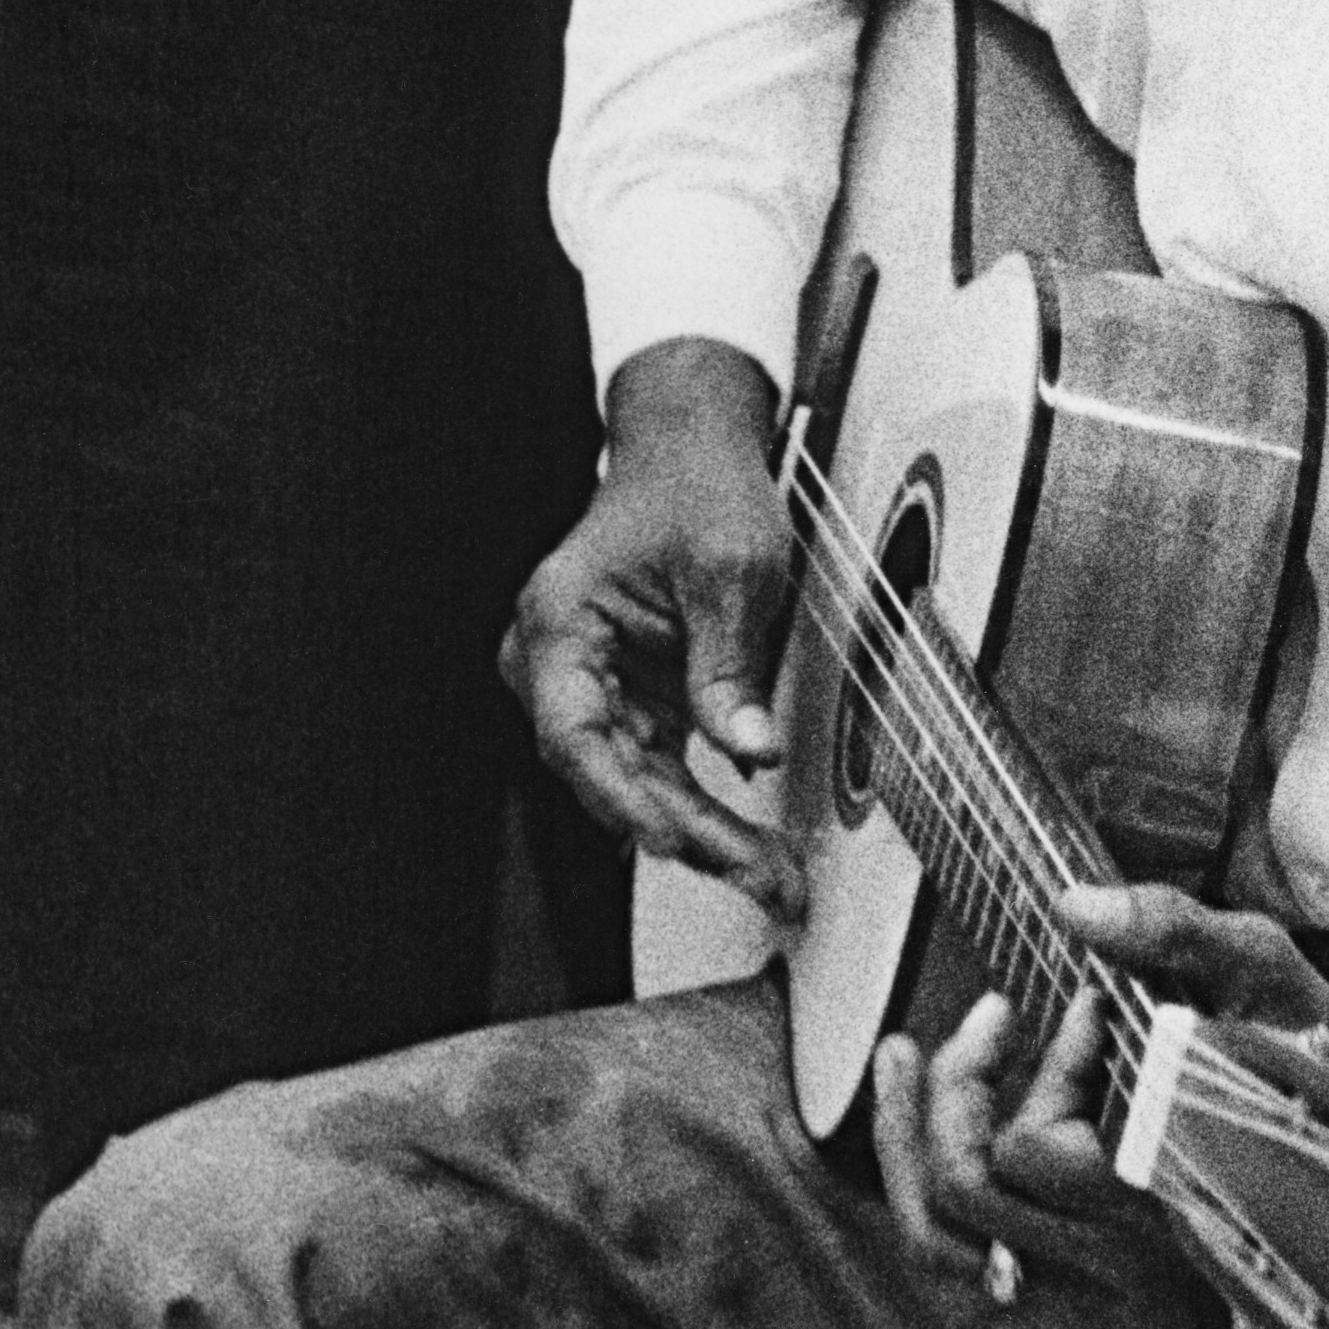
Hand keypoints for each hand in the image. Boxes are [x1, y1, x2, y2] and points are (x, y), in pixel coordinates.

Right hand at [502, 341, 796, 893]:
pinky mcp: (636, 703)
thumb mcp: (731, 568)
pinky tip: (751, 847)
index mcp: (559, 623)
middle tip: (758, 875)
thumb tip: (747, 749)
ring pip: (640, 784)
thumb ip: (729, 665)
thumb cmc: (695, 488)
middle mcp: (562, 665)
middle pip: (611, 773)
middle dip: (687, 834)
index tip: (673, 837)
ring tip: (769, 876)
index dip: (621, 794)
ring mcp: (597, 688)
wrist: (694, 451)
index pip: (575, 732)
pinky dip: (708, 809)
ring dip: (704, 834)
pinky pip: (663, 770)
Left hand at [869, 885, 1328, 1324]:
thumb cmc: (1328, 1056)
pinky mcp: (1105, 1260)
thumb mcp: (1265, 970)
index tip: (1089, 1009)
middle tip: (990, 1025)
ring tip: (926, 1058)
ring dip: (922, 1142)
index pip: (1035, 1152)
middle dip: (954, 1099)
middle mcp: (1121, 1239)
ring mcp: (1109, 1261)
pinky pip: (991, 1250)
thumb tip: (1069, 905)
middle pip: (971, 1198)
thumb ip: (1170, 932)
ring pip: (963, 1236)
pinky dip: (952, 1182)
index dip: (1044, 1071)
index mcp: (1159, 1177)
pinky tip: (956, 1118)